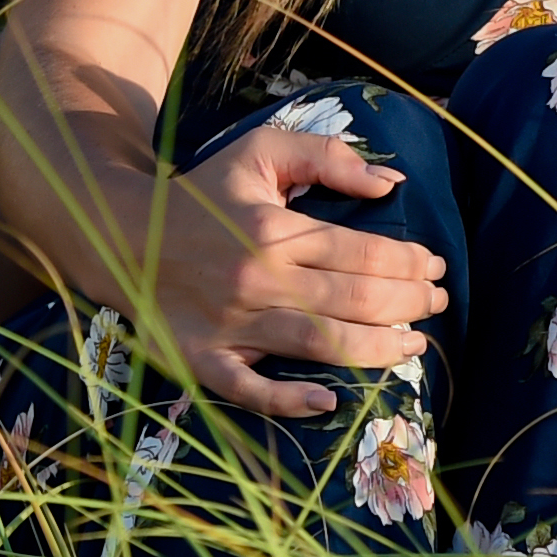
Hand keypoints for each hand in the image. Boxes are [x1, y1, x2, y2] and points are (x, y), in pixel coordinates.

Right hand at [142, 107, 451, 418]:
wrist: (120, 232)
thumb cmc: (203, 193)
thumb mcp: (260, 153)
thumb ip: (328, 158)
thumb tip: (391, 184)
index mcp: (275, 229)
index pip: (364, 252)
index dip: (411, 263)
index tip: (436, 267)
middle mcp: (257, 278)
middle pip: (354, 300)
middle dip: (409, 304)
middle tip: (436, 305)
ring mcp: (229, 324)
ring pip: (319, 345)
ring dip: (377, 349)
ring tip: (412, 347)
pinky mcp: (201, 359)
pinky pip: (249, 390)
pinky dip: (288, 400)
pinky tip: (328, 403)